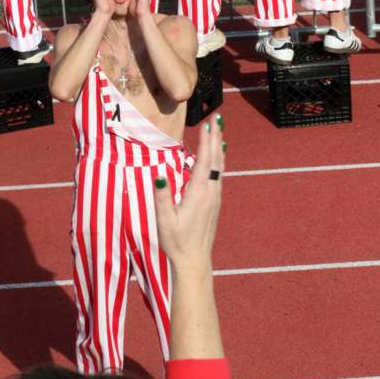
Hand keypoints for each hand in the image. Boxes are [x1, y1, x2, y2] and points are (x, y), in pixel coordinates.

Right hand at [154, 114, 223, 273]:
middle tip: (218, 118)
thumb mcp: (164, 220)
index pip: (204, 161)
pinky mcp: (215, 203)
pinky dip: (219, 160)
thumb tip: (160, 174)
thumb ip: (162, 196)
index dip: (206, 141)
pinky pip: (219, 175)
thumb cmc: (176, 241)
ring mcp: (215, 198)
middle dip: (216, 137)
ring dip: (219, 146)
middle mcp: (210, 193)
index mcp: (198, 194)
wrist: (194, 260)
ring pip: (220, 166)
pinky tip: (220, 155)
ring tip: (220, 130)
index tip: (207, 123)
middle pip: (215, 159)